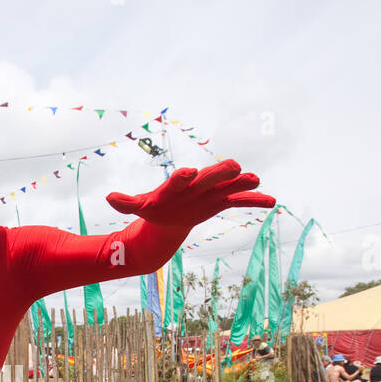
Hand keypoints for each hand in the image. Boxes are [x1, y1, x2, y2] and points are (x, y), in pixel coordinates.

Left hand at [106, 159, 275, 227]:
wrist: (169, 214)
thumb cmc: (155, 207)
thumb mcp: (140, 208)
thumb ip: (126, 203)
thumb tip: (108, 197)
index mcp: (175, 186)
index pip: (178, 179)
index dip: (183, 176)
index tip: (189, 172)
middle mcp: (195, 185)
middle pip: (208, 177)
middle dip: (218, 173)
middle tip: (233, 166)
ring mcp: (210, 192)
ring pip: (227, 185)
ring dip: (241, 182)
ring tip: (255, 179)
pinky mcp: (220, 202)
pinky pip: (239, 201)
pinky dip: (254, 201)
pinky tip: (271, 201)